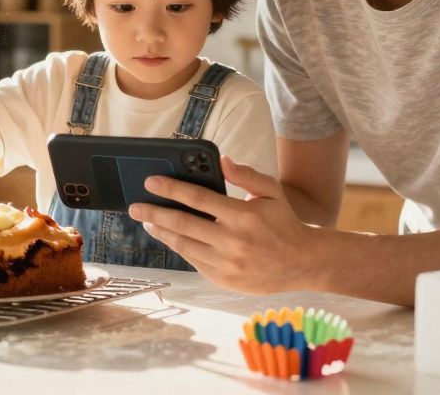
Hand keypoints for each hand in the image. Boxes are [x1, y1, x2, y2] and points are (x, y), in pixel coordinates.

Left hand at [128, 156, 326, 293]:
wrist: (303, 262)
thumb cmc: (284, 222)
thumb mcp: (272, 191)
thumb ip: (246, 175)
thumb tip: (223, 160)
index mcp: (243, 216)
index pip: (198, 198)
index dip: (171, 189)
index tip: (151, 181)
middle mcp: (232, 241)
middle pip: (183, 224)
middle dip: (154, 213)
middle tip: (135, 206)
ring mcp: (227, 263)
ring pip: (184, 245)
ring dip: (162, 232)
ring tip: (148, 221)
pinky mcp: (224, 279)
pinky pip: (194, 261)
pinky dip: (180, 248)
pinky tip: (170, 238)